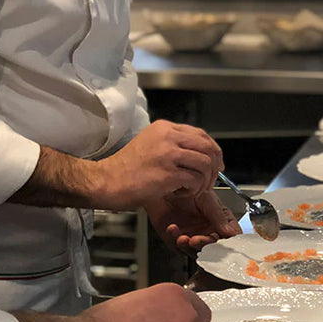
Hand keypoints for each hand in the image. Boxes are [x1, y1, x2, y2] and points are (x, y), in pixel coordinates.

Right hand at [92, 120, 223, 209]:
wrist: (106, 181)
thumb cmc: (126, 169)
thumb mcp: (150, 145)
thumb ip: (172, 145)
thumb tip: (198, 155)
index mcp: (164, 128)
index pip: (201, 134)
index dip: (213, 150)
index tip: (216, 163)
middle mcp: (168, 137)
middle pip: (208, 147)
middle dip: (214, 166)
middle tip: (211, 180)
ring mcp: (168, 155)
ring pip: (205, 164)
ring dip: (203, 181)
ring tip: (191, 189)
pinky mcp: (168, 174)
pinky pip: (195, 181)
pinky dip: (192, 190)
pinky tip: (180, 193)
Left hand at [146, 190, 241, 254]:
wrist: (168, 187)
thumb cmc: (190, 190)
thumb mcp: (208, 200)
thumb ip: (219, 218)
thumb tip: (231, 233)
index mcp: (220, 223)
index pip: (230, 238)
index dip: (227, 243)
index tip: (221, 243)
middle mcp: (208, 233)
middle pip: (212, 248)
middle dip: (204, 245)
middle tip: (196, 240)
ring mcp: (193, 238)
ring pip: (195, 252)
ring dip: (188, 246)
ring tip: (182, 238)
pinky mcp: (178, 240)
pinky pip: (178, 247)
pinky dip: (174, 239)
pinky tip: (173, 228)